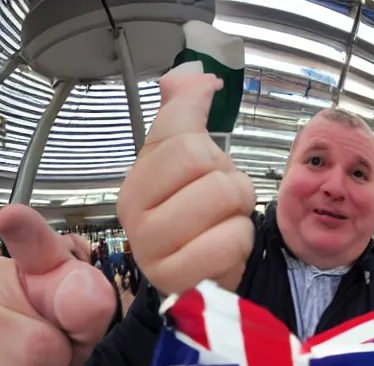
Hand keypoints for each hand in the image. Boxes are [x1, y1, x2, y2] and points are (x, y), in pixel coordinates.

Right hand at [0, 205, 115, 365]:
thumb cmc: (49, 334)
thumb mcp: (79, 317)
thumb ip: (87, 302)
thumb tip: (88, 294)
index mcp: (18, 267)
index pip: (31, 246)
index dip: (26, 235)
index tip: (15, 218)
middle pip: (37, 348)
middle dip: (56, 364)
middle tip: (49, 355)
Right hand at [117, 63, 255, 295]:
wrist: (201, 272)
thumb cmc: (196, 219)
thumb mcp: (188, 164)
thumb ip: (186, 115)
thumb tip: (196, 77)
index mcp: (136, 180)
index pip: (185, 140)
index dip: (214, 155)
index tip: (210, 171)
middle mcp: (134, 215)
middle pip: (209, 170)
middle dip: (233, 185)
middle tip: (222, 205)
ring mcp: (151, 251)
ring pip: (224, 202)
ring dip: (239, 214)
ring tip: (223, 227)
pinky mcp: (177, 280)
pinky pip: (230, 242)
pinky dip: (239, 242)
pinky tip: (222, 251)